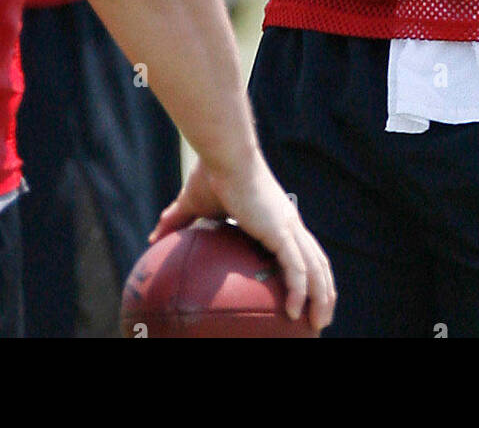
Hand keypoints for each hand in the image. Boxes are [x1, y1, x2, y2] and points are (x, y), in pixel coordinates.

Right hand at [150, 151, 335, 332]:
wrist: (224, 154)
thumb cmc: (211, 173)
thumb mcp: (193, 204)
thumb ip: (178, 221)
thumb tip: (154, 237)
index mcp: (276, 217)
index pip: (303, 247)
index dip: (309, 270)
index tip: (310, 293)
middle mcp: (289, 222)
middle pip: (317, 261)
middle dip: (324, 290)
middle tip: (321, 317)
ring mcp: (288, 226)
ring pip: (315, 269)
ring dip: (322, 298)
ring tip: (318, 324)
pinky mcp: (281, 230)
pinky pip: (297, 269)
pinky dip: (300, 291)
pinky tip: (295, 312)